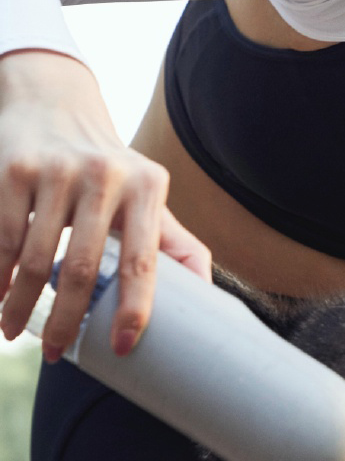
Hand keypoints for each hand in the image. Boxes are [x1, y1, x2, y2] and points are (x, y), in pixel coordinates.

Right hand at [0, 50, 211, 359]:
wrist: (56, 106)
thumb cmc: (110, 170)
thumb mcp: (148, 196)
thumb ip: (176, 243)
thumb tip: (208, 297)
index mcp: (148, 187)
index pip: (143, 260)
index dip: (134, 308)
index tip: (121, 347)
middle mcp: (106, 175)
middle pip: (80, 269)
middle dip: (65, 322)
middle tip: (56, 354)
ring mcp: (58, 171)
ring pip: (34, 259)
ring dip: (20, 306)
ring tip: (14, 332)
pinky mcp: (16, 170)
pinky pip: (4, 239)